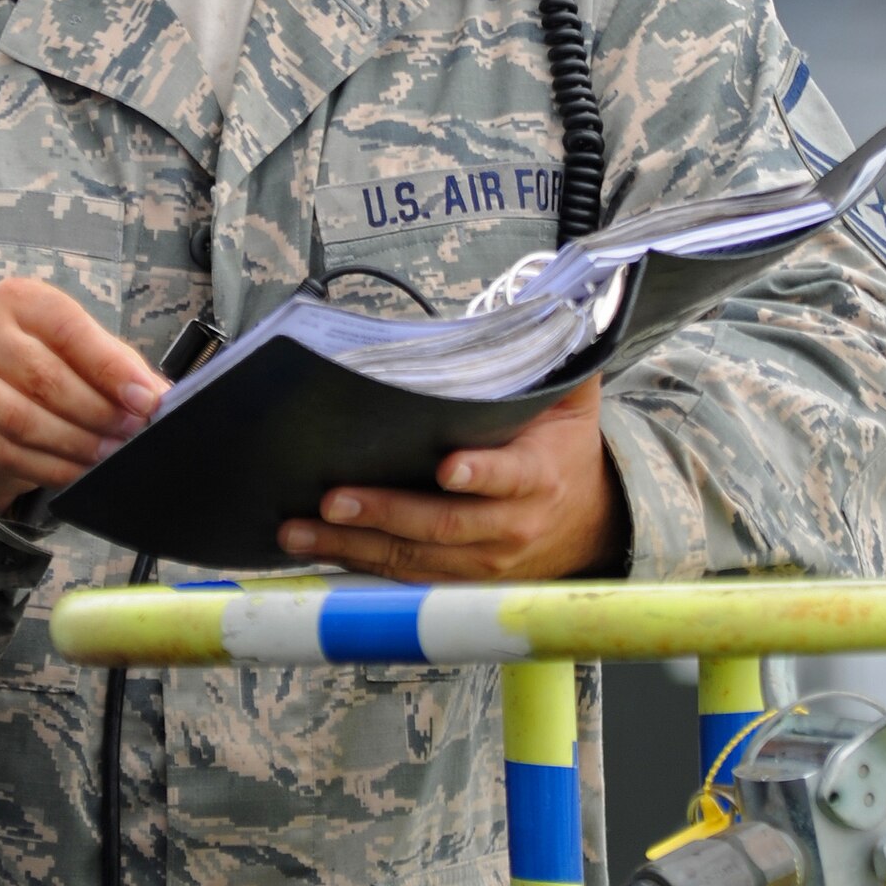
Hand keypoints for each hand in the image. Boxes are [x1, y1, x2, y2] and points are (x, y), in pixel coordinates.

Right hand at [0, 277, 168, 513]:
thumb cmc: (44, 363)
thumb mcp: (79, 350)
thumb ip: (117, 366)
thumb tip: (159, 397)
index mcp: (18, 299)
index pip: (69, 330)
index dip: (110, 368)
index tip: (146, 400)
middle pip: (45, 377)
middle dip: (97, 411)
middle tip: (132, 434)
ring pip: (24, 420)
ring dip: (75, 444)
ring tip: (110, 455)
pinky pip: (8, 453)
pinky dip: (51, 469)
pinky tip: (79, 474)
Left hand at [277, 377, 628, 581]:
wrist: (587, 525)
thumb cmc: (561, 451)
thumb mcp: (571, 402)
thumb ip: (556, 358)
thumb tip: (554, 305)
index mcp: (538, 476)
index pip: (509, 476)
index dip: (480, 473)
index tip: (446, 467)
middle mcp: (510, 526)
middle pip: (445, 524)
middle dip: (386, 511)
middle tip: (334, 498)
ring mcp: (482, 562)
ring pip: (414, 559)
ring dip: (353, 546)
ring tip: (298, 530)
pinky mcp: (458, 581)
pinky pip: (404, 577)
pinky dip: (357, 566)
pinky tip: (315, 550)